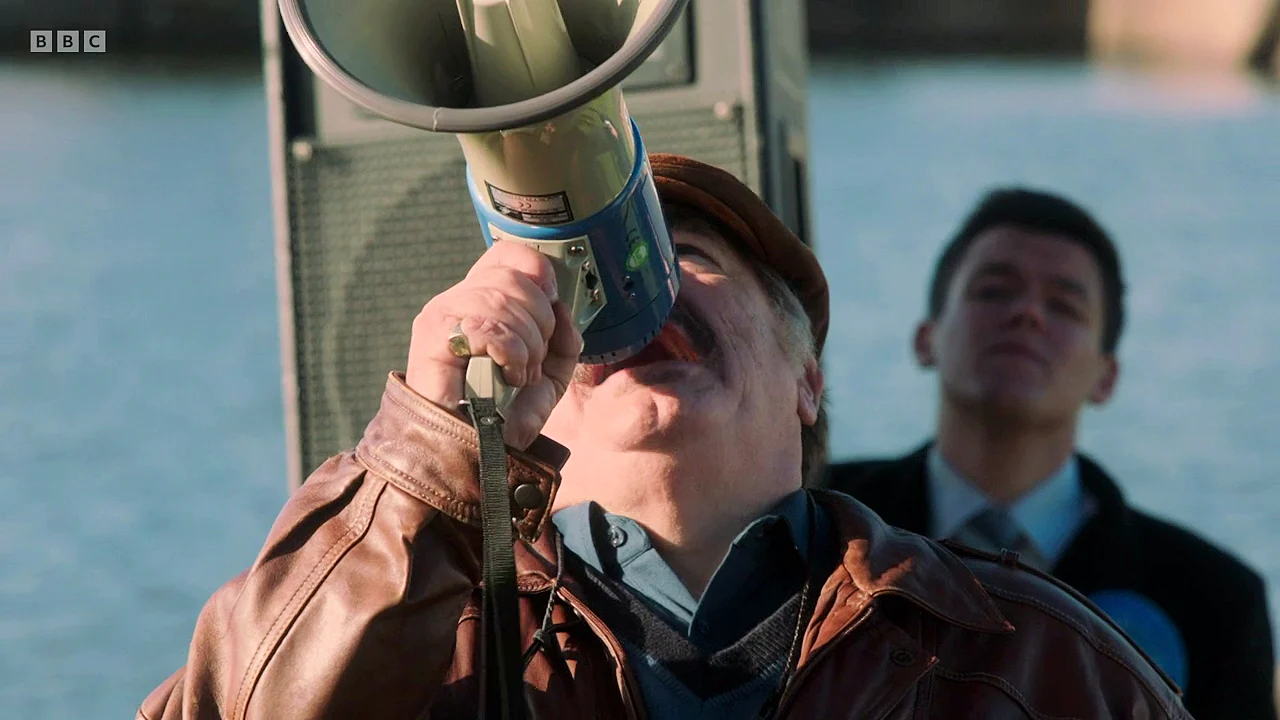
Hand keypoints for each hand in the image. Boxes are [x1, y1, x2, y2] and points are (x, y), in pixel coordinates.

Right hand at [406, 241, 583, 448]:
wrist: (473, 455)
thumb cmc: (506, 416)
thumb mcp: (550, 372)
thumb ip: (564, 336)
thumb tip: (561, 307)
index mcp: (484, 300)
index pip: (509, 255)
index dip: (539, 274)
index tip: (551, 308)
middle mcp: (459, 300)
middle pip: (514, 277)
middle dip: (539, 324)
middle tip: (531, 363)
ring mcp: (442, 315)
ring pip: (503, 299)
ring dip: (526, 345)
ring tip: (518, 376)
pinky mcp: (432, 337)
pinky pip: (487, 326)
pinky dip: (510, 353)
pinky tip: (507, 376)